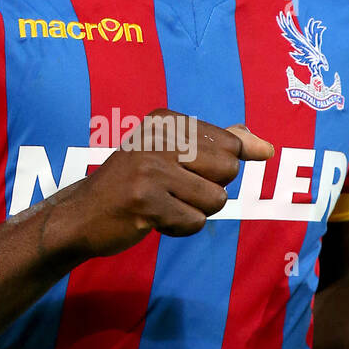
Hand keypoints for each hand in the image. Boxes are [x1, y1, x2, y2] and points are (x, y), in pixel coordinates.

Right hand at [52, 110, 273, 259]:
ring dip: (194, 212)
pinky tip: (153, 220)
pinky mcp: (145, 202)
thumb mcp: (174, 154)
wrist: (82, 215)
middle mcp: (158, 138)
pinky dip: (179, 229)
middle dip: (209, 189)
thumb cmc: (135, 184)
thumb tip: (266, 147)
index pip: (231, 145)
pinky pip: (195, 223)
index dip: (216, 169)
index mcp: (167, 120)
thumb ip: (221, 145)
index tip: (180, 170)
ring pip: (216, 199)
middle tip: (172, 190)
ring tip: (162, 205)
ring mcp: (150, 169)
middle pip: (229, 170)